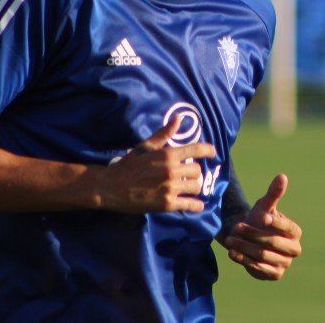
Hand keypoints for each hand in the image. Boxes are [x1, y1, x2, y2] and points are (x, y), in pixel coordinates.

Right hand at [97, 118, 215, 212]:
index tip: (213, 152)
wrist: (112, 187)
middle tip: (188, 175)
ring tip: (188, 188)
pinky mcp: (167, 204)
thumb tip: (178, 119)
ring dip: (194, 187)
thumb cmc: (128, 165)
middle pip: (197, 170)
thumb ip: (163, 134)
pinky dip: (196, 206)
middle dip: (194, 172)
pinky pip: (190, 205)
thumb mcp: (145, 147)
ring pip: (196, 186)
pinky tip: (196, 205)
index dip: (208, 150)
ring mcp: (171, 187)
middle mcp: (172, 170)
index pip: (196, 149)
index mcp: (168, 154)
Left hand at [222, 174, 302, 280]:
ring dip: (244, 247)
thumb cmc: (259, 218)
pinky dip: (244, 260)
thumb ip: (274, 193)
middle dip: (253, 235)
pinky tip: (232, 253)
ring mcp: (284, 264)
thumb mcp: (264, 205)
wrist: (247, 237)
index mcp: (295, 232)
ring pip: (263, 255)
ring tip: (230, 239)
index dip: (274, 222)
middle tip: (237, 227)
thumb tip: (282, 176)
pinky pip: (259, 269)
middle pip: (273, 243)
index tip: (260, 217)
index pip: (288, 227)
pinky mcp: (273, 274)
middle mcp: (294, 249)